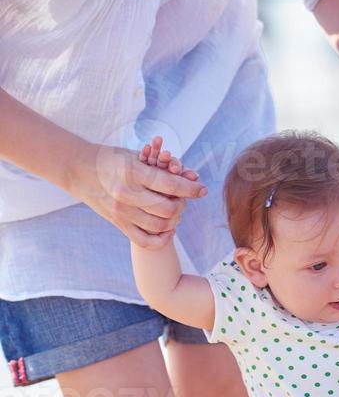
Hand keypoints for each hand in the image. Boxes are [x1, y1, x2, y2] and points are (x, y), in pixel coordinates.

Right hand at [70, 138, 207, 249]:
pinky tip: (167, 230)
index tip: (202, 189)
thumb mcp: (134, 155)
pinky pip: (145, 241)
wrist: (79, 170)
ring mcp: (122, 211)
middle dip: (182, 204)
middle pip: (168, 208)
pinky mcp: (118, 223)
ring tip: (175, 212)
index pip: (170, 184)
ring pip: (160, 225)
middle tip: (183, 199)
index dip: (190, 188)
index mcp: (133, 172)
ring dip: (174, 220)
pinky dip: (161, 239)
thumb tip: (190, 174)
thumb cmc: (111, 158)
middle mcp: (126, 194)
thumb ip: (161, 165)